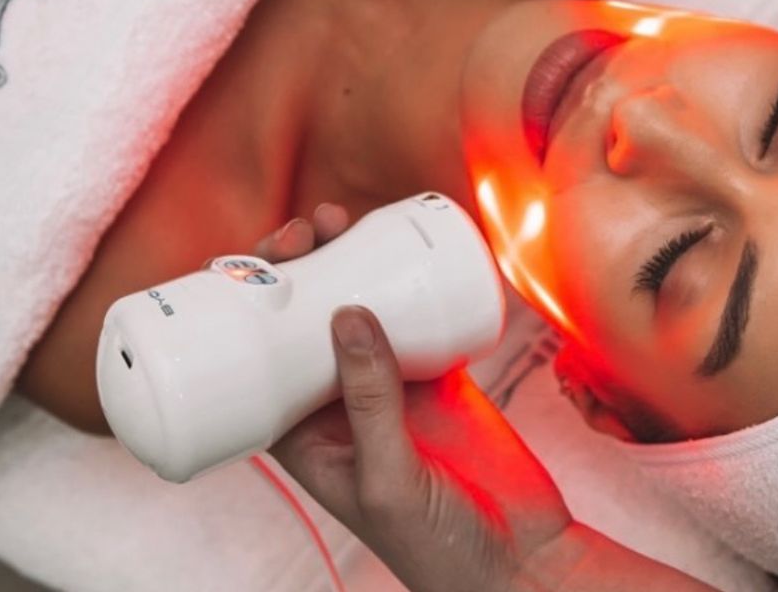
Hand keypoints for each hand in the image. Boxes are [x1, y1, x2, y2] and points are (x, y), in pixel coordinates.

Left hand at [263, 206, 716, 591]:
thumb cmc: (440, 549)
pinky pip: (416, 314)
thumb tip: (345, 312)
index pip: (260, 361)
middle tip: (309, 228)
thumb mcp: (390, 479)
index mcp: (308, 439)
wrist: (524, 561)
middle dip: (301, 270)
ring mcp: (392, 386)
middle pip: (306, 323)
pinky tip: (398, 244)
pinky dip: (406, 280)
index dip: (253, 307)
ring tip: (342, 220)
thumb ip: (370, 401)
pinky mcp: (439, 373)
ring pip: (358, 309)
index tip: (261, 260)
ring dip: (346, 263)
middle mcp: (342, 406)